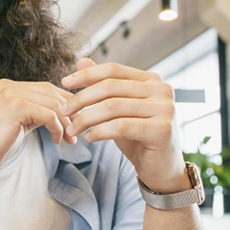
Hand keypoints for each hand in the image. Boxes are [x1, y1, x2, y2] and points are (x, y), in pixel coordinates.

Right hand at [0, 79, 73, 176]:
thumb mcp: (20, 121)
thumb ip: (38, 111)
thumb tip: (67, 111)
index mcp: (9, 85)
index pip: (47, 88)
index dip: (66, 104)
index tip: (76, 122)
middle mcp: (9, 85)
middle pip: (52, 94)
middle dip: (70, 113)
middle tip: (76, 132)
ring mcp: (11, 94)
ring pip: (53, 104)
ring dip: (66, 123)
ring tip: (69, 139)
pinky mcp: (15, 107)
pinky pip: (48, 115)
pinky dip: (58, 128)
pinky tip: (57, 140)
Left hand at [62, 58, 186, 191]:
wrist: (160, 168)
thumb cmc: (137, 137)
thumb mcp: (117, 109)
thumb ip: (103, 86)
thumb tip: (81, 61)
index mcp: (152, 80)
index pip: (113, 70)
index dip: (87, 75)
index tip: (64, 83)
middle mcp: (162, 90)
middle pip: (110, 87)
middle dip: (82, 99)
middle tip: (64, 111)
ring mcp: (165, 108)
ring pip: (112, 107)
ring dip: (86, 118)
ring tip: (72, 129)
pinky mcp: (162, 129)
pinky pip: (120, 126)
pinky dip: (99, 131)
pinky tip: (89, 137)